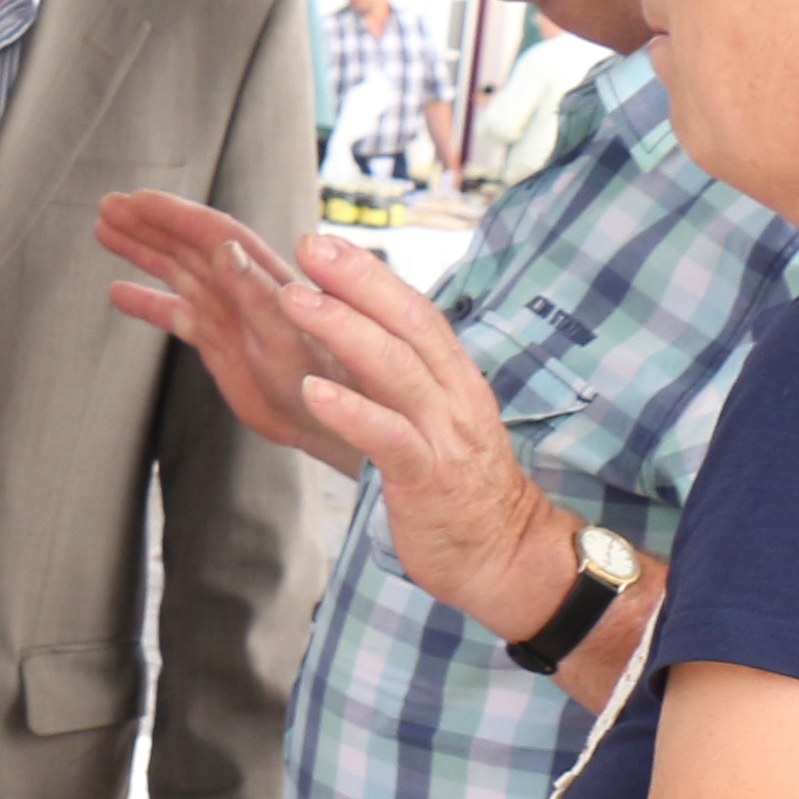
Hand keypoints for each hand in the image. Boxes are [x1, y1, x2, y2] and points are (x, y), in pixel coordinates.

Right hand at [95, 193, 357, 467]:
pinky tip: (120, 293)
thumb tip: (226, 248)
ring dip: (144, 250)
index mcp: (260, 280)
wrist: (340, 423)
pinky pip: (177, 315)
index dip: (175, 215)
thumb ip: (256, 293)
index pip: (212, 234)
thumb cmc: (326, 381)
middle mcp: (242, 290)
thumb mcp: (288, 336)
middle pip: (189, 244)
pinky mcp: (222, 345)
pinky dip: (148, 303)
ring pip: (179, 271)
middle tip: (108, 206)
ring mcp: (230, 315)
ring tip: (105, 231)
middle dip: (149, 223)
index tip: (137, 199)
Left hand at [239, 235, 573, 642]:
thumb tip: (359, 341)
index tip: (322, 242)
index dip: (368, 274)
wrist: (504, 555)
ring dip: (342, 330)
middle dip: (357, 280)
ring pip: (396, 369)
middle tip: (308, 244)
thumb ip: (405, 382)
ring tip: (293, 299)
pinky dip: (351, 411)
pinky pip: (388, 437)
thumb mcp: (434, 421)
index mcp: (452, 379)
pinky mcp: (429, 478)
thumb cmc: (457, 489)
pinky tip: (312, 390)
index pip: (412, 311)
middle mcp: (454, 395)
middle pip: (408, 323)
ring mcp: (445, 435)